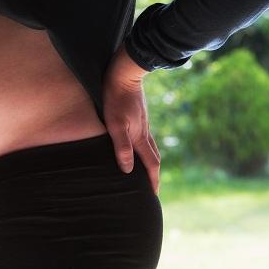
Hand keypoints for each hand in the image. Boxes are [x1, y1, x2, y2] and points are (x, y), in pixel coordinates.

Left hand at [101, 42, 160, 194]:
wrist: (124, 73)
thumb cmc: (115, 98)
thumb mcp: (115, 124)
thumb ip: (122, 146)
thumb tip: (129, 170)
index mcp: (140, 136)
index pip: (150, 163)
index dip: (152, 180)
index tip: (153, 195)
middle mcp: (145, 131)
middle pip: (153, 157)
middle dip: (154, 174)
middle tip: (151, 188)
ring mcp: (143, 122)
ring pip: (149, 146)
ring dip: (149, 161)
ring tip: (144, 171)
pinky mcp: (138, 115)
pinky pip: (144, 137)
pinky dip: (143, 148)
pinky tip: (136, 146)